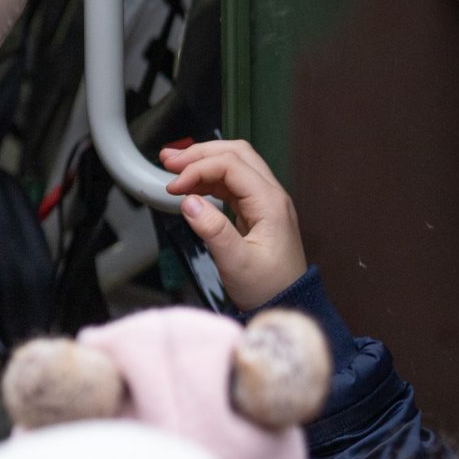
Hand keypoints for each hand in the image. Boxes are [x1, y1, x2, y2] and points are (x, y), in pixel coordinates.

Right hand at [161, 138, 307, 311]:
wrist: (288, 305)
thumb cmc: (268, 288)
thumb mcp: (236, 262)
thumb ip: (212, 230)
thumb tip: (189, 202)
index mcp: (270, 203)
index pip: (230, 165)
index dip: (198, 169)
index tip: (174, 187)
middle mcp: (271, 196)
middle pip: (236, 154)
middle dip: (200, 153)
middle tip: (169, 161)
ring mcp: (266, 202)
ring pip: (235, 165)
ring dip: (204, 162)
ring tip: (175, 166)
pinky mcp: (257, 212)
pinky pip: (233, 183)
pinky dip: (209, 179)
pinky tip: (192, 186)